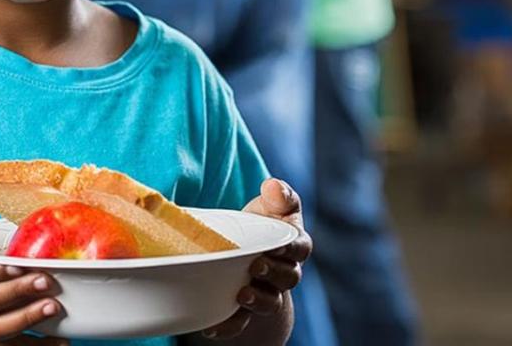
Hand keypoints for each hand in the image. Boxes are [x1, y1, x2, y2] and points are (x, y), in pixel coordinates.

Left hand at [202, 179, 310, 339]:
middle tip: (256, 266)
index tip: (276, 244)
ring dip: (258, 301)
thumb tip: (274, 185)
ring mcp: (267, 293)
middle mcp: (285, 273)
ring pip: (270, 302)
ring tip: (242, 294)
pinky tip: (211, 327)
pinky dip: (228, 326)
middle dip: (273, 273)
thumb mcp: (271, 204)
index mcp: (294, 247)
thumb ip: (279, 194)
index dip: (291, 249)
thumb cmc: (261, 222)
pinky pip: (241, 322)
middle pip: (288, 278)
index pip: (300, 249)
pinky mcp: (246, 309)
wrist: (247, 251)